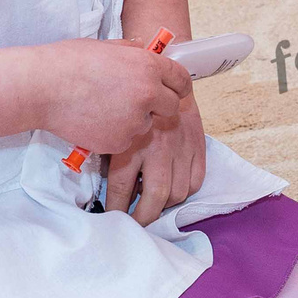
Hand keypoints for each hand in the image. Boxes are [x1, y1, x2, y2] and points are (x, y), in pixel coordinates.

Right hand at [40, 38, 192, 156]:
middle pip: (172, 107)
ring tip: (103, 108)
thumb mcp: (105, 46)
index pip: (182, 79)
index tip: (173, 90)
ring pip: (147, 125)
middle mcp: (148, 94)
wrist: (40, 88)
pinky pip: (126, 140)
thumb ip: (130, 51)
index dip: (177, 85)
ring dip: (134, 120)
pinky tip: (94, 121)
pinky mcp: (119, 142)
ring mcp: (135, 121)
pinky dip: (115, 134)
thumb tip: (142, 48)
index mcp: (148, 66)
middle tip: (136, 103)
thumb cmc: (67, 63)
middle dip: (159, 106)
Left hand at [109, 96, 208, 224]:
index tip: (111, 217)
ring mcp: (181, 147)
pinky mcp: (198, 144)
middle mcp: (158, 147)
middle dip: (143, 217)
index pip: (120, 188)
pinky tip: (173, 188)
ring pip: (177, 193)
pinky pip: (196, 180)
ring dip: (164, 205)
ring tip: (153, 205)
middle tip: (135, 224)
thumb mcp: (110, 123)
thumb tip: (99, 182)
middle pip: (154, 197)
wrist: (162, 74)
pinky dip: (185, 190)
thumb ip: (108, 150)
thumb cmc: (129, 100)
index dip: (115, 208)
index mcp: (131, 142)